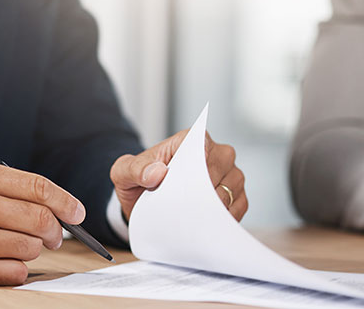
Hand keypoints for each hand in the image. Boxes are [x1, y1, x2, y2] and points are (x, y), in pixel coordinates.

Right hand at [0, 162, 84, 284]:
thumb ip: (9, 187)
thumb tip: (58, 206)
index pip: (39, 188)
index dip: (66, 202)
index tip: (77, 213)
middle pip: (40, 220)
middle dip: (56, 231)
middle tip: (53, 235)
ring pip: (30, 248)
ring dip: (35, 250)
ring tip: (21, 245)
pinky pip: (14, 272)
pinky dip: (19, 269)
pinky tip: (8, 262)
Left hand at [110, 130, 246, 220]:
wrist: (144, 202)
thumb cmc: (138, 181)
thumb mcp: (124, 173)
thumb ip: (135, 169)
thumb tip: (157, 173)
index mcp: (189, 139)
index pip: (204, 148)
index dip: (198, 170)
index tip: (185, 189)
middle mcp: (215, 152)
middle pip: (222, 170)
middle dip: (205, 192)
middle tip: (186, 209)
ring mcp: (228, 173)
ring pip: (233, 188)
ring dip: (216, 207)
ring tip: (195, 219)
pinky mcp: (235, 193)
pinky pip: (239, 205)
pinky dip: (226, 217)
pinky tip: (209, 224)